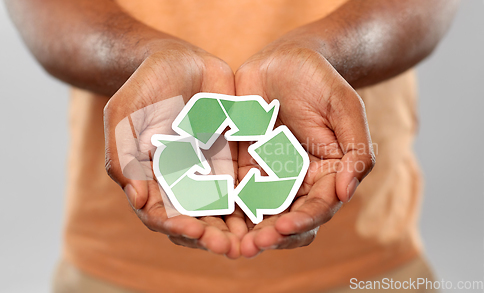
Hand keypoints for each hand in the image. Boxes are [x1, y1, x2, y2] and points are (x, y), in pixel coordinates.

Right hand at [104, 40, 246, 258]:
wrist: (179, 62)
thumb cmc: (145, 89)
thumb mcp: (125, 119)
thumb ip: (125, 157)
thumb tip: (137, 197)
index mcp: (149, 179)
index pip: (161, 214)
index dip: (176, 226)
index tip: (195, 231)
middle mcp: (176, 182)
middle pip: (193, 219)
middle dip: (210, 236)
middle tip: (230, 247)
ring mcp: (202, 172)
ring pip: (218, 210)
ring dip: (232, 228)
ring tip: (250, 241)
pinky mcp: (227, 160)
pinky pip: (239, 186)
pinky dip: (250, 202)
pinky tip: (265, 212)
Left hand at [235, 43, 374, 256]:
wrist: (284, 60)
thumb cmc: (320, 80)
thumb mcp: (344, 107)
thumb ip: (355, 148)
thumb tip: (345, 192)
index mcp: (327, 173)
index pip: (318, 207)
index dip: (303, 219)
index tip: (284, 226)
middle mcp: (299, 181)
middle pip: (287, 218)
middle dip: (270, 235)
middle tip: (251, 246)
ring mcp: (270, 176)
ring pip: (259, 213)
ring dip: (245, 230)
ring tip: (228, 243)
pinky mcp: (244, 167)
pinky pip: (234, 191)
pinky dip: (225, 207)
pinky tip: (209, 215)